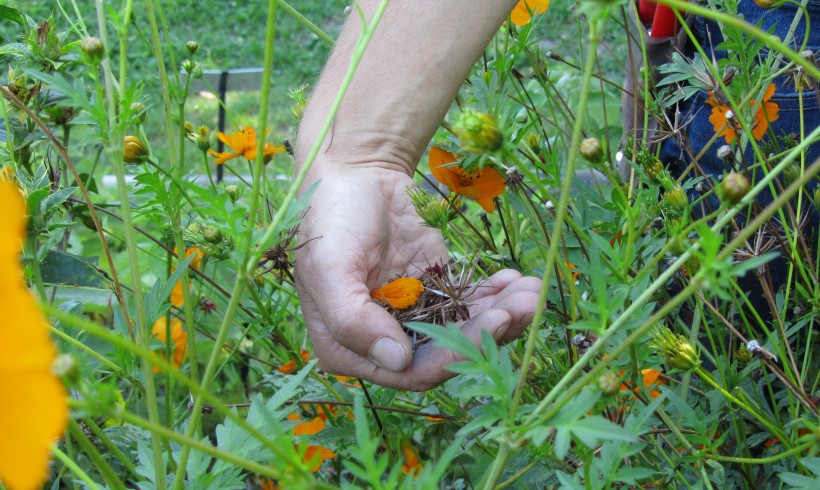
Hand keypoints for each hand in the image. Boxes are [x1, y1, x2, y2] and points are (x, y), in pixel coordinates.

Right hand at [295, 162, 540, 390]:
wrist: (355, 170)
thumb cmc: (332, 218)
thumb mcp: (330, 268)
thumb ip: (353, 320)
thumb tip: (397, 362)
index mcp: (349, 347)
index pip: (409, 372)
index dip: (454, 356)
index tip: (493, 325)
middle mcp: (383, 338)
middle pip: (445, 352)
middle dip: (489, 331)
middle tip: (525, 306)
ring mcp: (412, 312)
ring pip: (464, 327)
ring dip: (501, 313)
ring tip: (532, 292)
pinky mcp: (435, 286)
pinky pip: (469, 299)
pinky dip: (495, 294)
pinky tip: (516, 280)